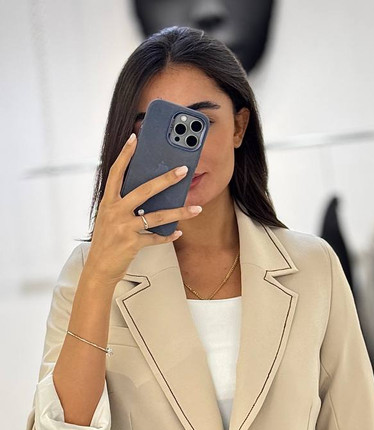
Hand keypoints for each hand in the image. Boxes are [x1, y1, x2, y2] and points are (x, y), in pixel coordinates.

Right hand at [85, 133, 201, 285]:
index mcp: (108, 202)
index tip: (134, 139)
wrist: (99, 268)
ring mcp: (123, 228)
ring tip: (196, 209)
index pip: (115, 173)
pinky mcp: (132, 243)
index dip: (124, 155)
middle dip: (166, 179)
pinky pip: (156, 238)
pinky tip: (178, 233)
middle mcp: (115, 211)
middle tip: (183, 171)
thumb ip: (123, 204)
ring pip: (156, 216)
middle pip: (144, 190)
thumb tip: (147, 193)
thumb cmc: (106, 241)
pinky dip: (168, 236)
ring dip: (179, 212)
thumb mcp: (109, 218)